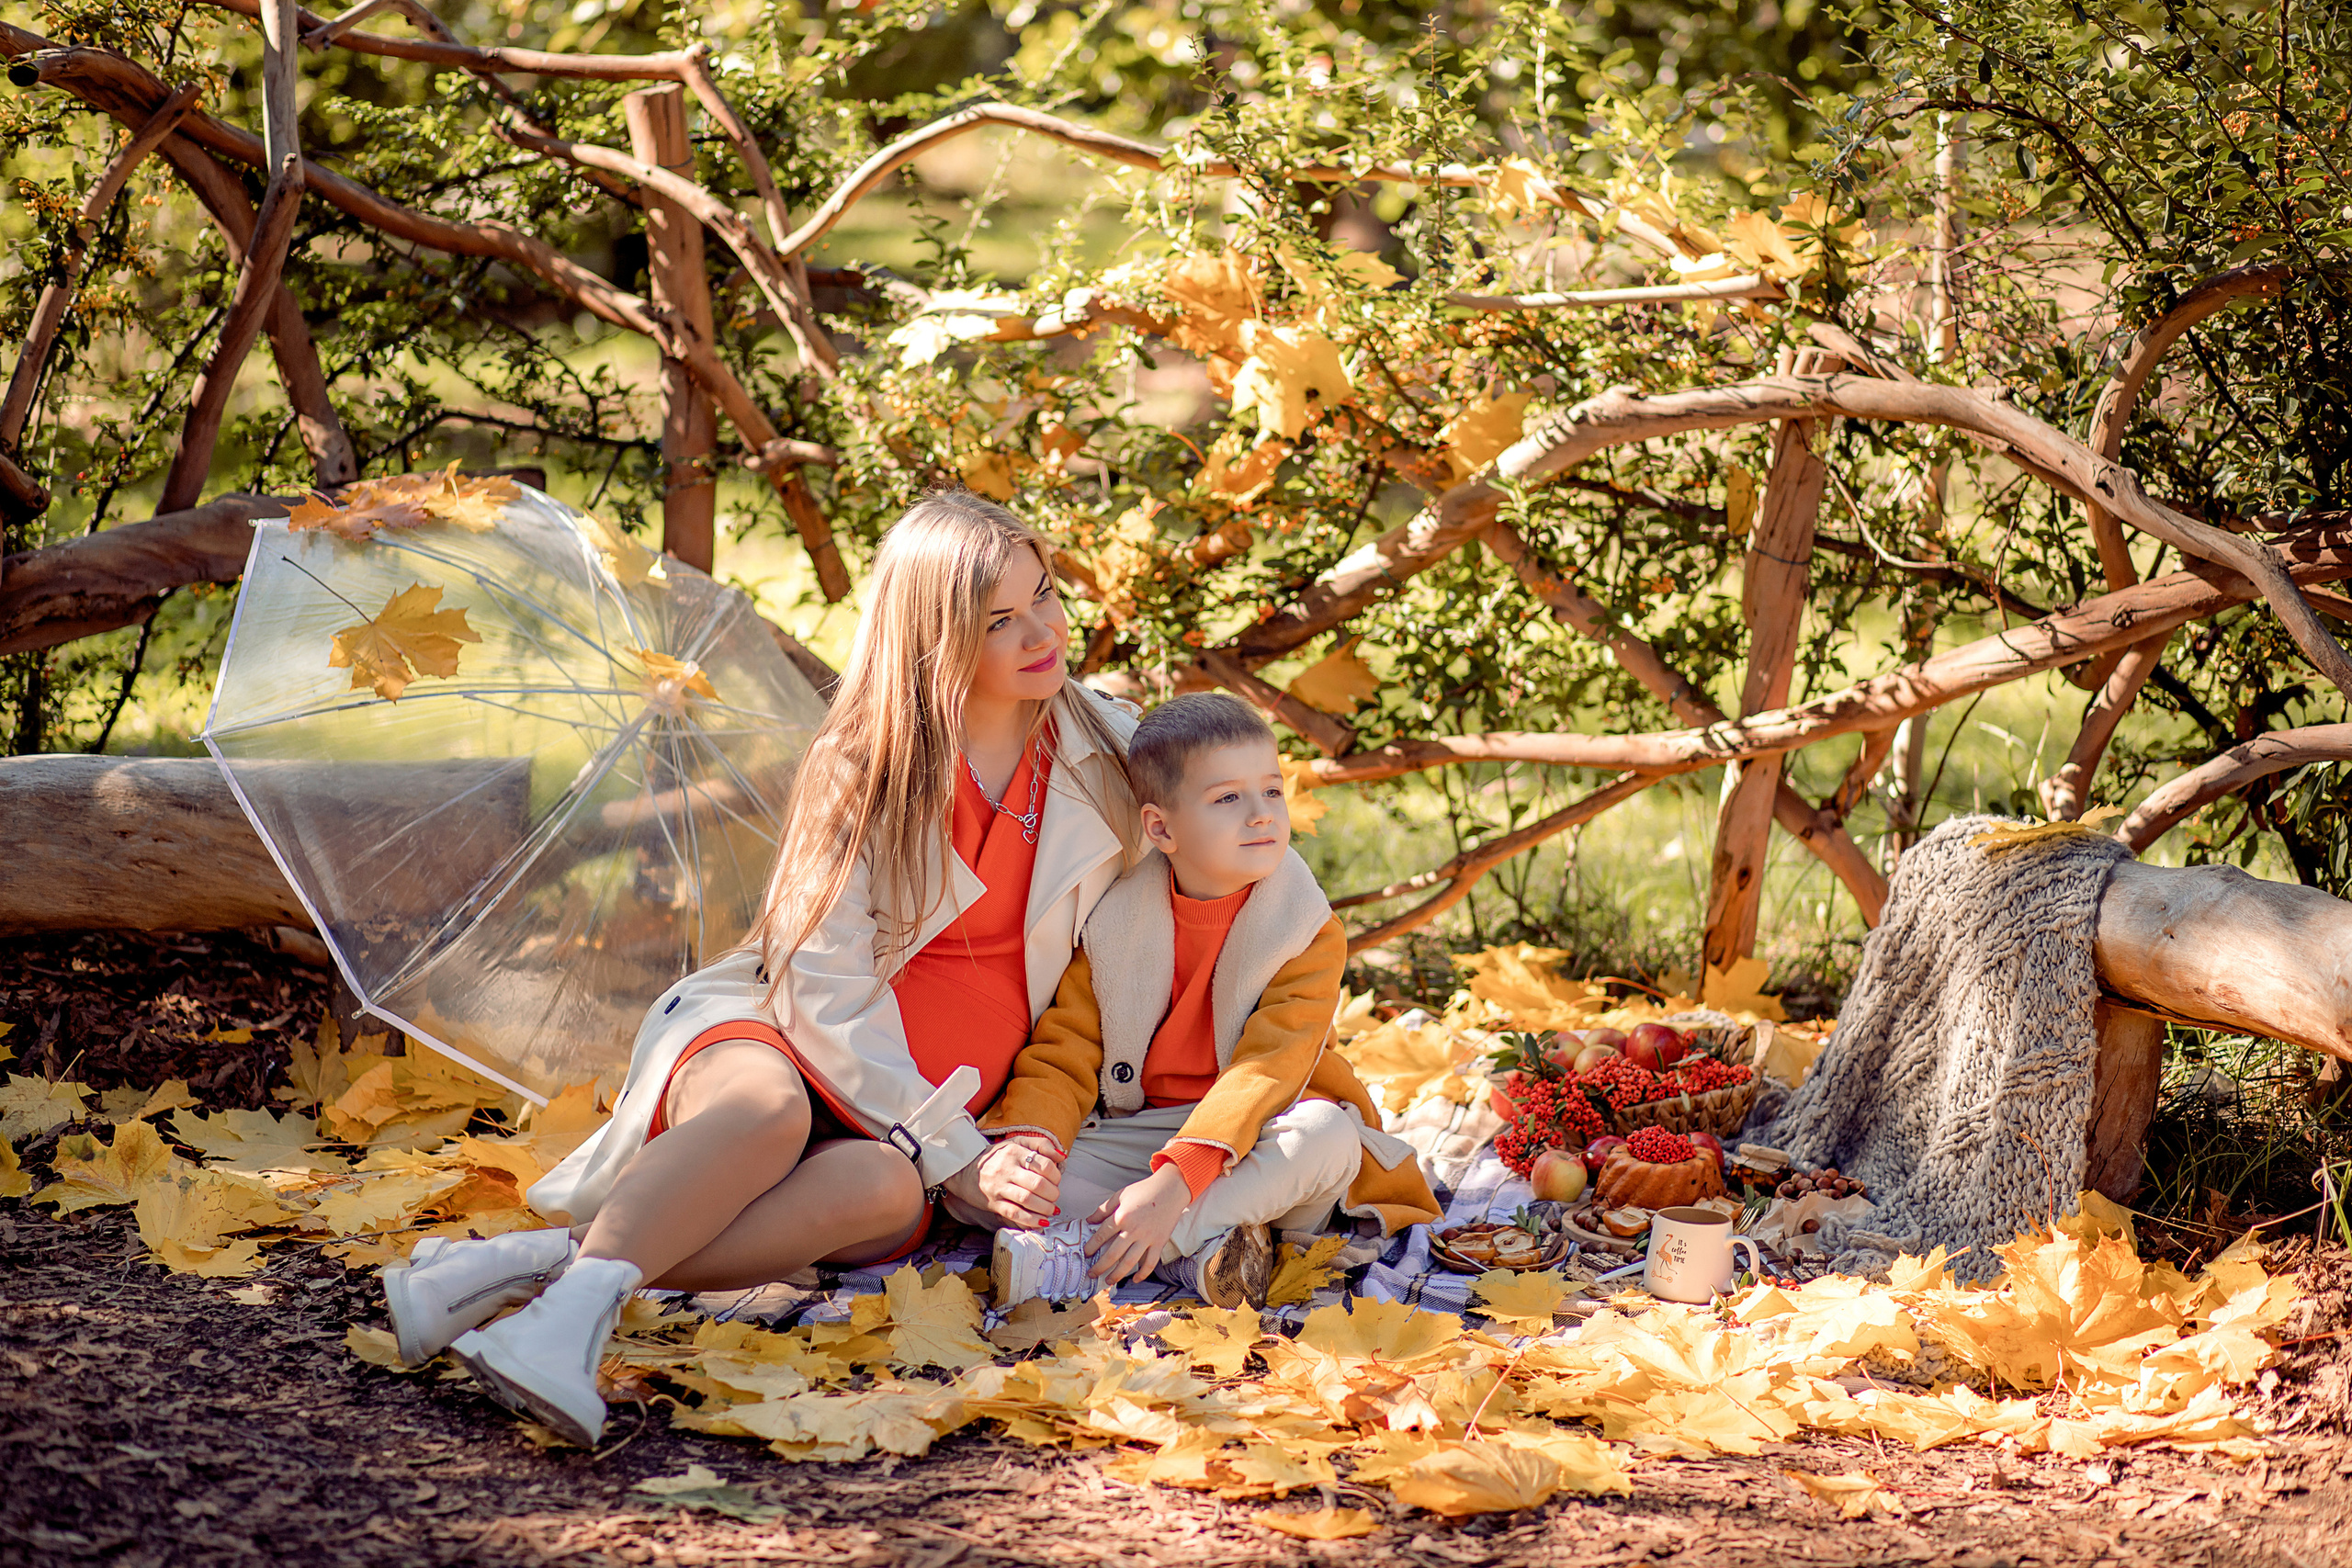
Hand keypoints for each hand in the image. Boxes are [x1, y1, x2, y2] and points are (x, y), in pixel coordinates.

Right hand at [941, 1134, 1062, 1229]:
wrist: (964, 1169)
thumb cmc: (997, 1157)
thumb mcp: (1016, 1143)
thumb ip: (1041, 1145)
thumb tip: (1062, 1155)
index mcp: (1014, 1152)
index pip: (1043, 1164)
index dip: (1055, 1175)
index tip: (1056, 1180)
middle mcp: (1006, 1169)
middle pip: (1037, 1184)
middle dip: (1052, 1193)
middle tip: (1055, 1196)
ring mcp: (999, 1187)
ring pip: (1027, 1200)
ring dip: (1044, 1208)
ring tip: (1051, 1210)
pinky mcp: (993, 1203)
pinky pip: (1014, 1214)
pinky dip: (1030, 1220)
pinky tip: (1041, 1222)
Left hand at [1085, 1164, 1191, 1284]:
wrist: (1170, 1189)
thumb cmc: (1144, 1190)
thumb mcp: (1121, 1195)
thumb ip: (1104, 1209)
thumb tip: (1089, 1221)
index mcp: (1122, 1216)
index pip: (1101, 1236)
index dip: (1091, 1247)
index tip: (1086, 1254)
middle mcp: (1133, 1230)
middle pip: (1113, 1254)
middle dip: (1100, 1267)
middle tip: (1092, 1274)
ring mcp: (1147, 1238)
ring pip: (1130, 1262)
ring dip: (1117, 1275)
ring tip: (1109, 1281)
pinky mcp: (1159, 1243)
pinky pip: (1150, 1263)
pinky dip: (1143, 1273)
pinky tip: (1135, 1280)